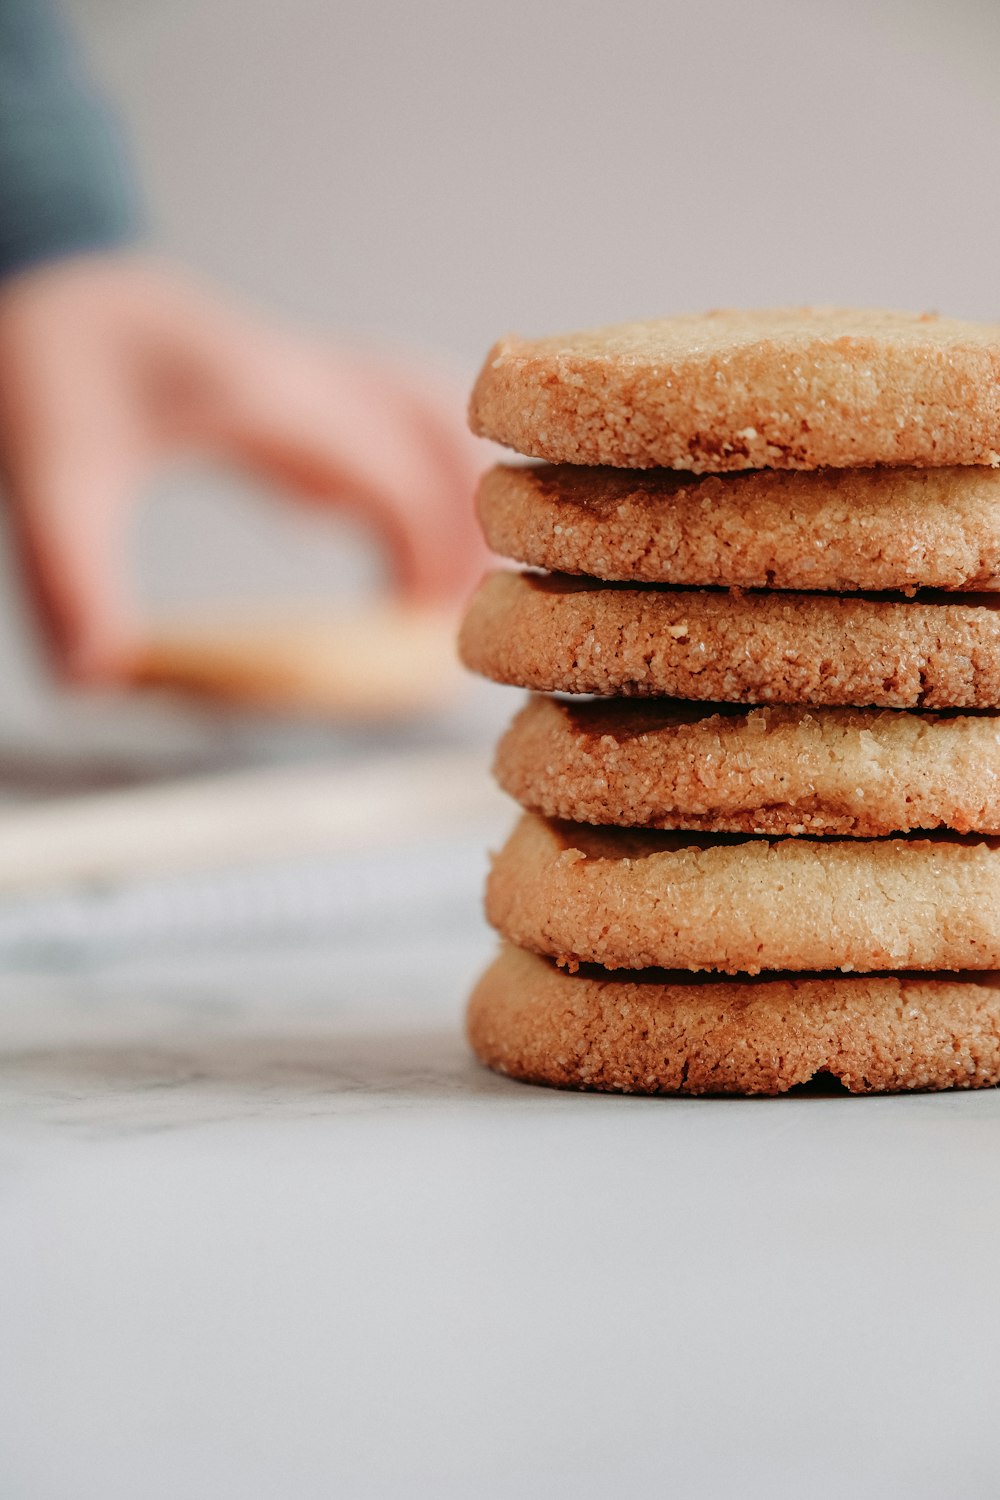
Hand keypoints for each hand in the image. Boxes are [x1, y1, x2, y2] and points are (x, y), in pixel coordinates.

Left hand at [0, 254, 487, 680]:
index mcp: (262, 398)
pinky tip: (424, 518)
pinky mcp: (316, 380)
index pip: (390, 472)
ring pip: (435, 410)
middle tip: (468, 614)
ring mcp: (317, 371)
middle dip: (469, 522)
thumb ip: (73, 577)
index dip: (427, 549)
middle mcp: (306, 376)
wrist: (59, 289)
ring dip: (465, 484)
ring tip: (472, 573)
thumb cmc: (51, 374)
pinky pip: (407, 409)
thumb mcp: (52, 480)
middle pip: (437, 436)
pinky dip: (438, 460)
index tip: (424, 627)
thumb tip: (98, 677)